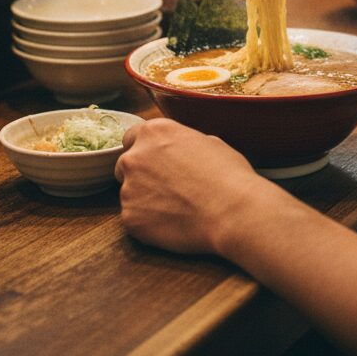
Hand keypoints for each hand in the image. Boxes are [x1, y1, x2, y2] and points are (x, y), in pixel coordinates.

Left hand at [115, 119, 265, 253]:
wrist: (231, 211)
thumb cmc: (227, 175)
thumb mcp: (210, 142)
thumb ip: (182, 144)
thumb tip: (180, 152)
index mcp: (154, 132)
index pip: (131, 137)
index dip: (144, 151)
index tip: (155, 162)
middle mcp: (134, 157)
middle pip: (126, 166)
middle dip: (141, 176)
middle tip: (167, 188)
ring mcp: (128, 189)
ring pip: (130, 194)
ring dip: (145, 200)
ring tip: (176, 208)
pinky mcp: (130, 218)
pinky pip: (134, 219)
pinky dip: (148, 223)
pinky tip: (172, 223)